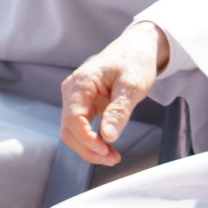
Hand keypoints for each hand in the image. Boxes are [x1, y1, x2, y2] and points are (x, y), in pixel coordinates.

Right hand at [61, 21, 168, 165]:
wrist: (138, 47)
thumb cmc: (135, 60)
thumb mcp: (133, 85)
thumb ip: (120, 110)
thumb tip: (108, 137)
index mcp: (81, 83)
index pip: (73, 119)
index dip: (86, 139)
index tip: (105, 151)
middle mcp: (73, 91)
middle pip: (69, 129)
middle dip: (88, 148)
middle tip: (111, 160)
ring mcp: (77, 97)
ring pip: (74, 130)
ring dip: (90, 147)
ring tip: (112, 157)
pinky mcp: (84, 103)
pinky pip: (82, 126)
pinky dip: (93, 139)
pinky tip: (108, 147)